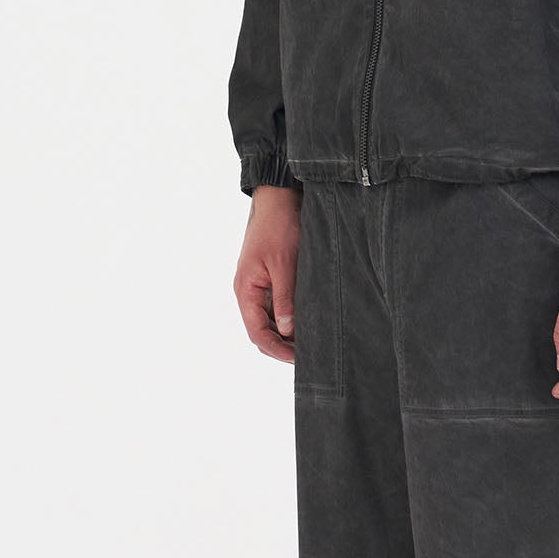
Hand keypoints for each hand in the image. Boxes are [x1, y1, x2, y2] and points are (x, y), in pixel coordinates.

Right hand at [233, 185, 301, 363]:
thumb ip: (286, 299)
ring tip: (312, 343)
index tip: (298, 359)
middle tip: (309, 356)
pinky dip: (292, 318)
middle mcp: (250, 292)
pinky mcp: (272, 279)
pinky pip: (279, 307)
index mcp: (246, 290)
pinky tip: (309, 322)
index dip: (276, 350)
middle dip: (283, 346)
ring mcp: (260, 287)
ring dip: (288, 334)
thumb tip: (288, 331)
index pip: (257, 333)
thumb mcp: (285, 264)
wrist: (279, 198)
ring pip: (272, 321)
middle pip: (263, 331)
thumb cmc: (279, 227)